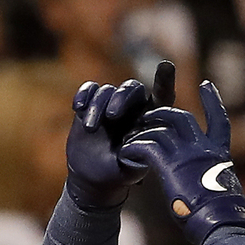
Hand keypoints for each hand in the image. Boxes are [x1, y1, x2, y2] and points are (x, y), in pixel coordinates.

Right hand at [64, 72, 157, 209]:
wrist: (95, 178)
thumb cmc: (120, 172)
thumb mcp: (133, 167)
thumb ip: (138, 151)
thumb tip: (136, 136)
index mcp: (150, 119)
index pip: (162, 96)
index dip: (164, 81)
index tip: (166, 66)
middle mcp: (133, 107)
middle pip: (131, 88)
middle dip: (121, 98)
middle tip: (112, 116)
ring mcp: (111, 104)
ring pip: (106, 90)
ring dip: (97, 106)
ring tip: (89, 128)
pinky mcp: (91, 105)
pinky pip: (89, 89)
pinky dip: (83, 95)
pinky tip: (78, 107)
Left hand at [118, 78, 244, 244]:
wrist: (220, 223)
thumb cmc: (222, 218)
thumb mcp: (221, 193)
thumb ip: (212, 181)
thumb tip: (210, 193)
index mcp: (220, 153)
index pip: (219, 120)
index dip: (212, 101)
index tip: (206, 85)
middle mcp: (204, 148)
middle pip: (182, 117)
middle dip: (162, 113)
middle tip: (148, 114)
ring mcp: (187, 155)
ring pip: (161, 128)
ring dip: (144, 129)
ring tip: (131, 135)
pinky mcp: (170, 165)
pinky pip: (148, 146)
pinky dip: (134, 147)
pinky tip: (125, 152)